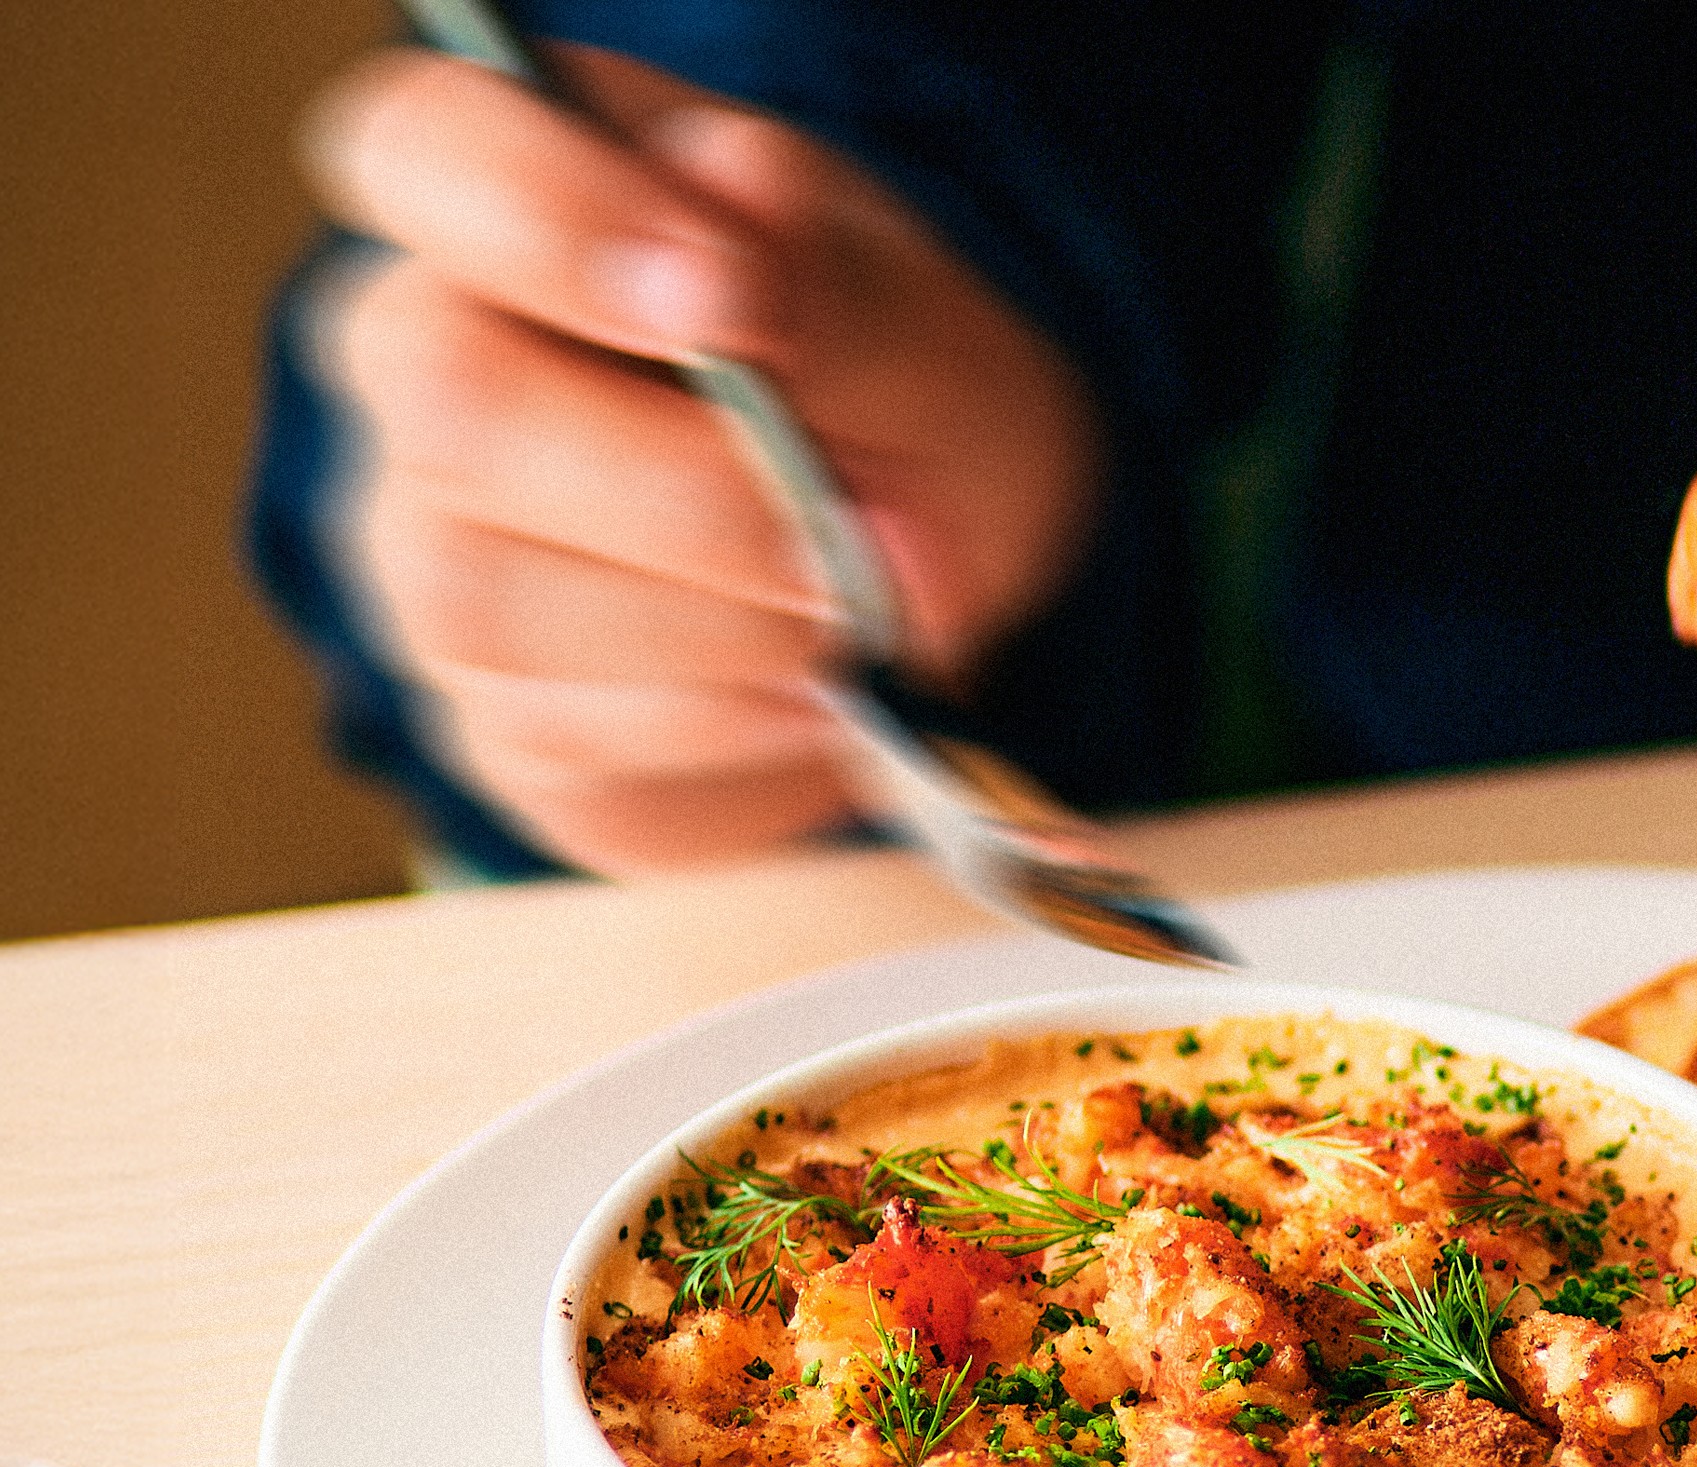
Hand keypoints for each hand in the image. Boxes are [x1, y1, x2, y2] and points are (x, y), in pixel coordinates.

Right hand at [300, 45, 1103, 873]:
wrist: (931, 584)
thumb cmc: (902, 406)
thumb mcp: (926, 326)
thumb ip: (838, 289)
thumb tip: (743, 267)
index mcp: (515, 192)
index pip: (429, 151)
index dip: (554, 221)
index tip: (728, 295)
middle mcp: (424, 364)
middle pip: (452, 409)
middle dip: (686, 493)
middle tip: (846, 539)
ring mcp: (431, 555)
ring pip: (496, 606)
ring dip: (724, 634)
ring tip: (854, 617)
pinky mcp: (492, 722)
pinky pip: (571, 745)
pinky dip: (732, 730)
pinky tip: (811, 693)